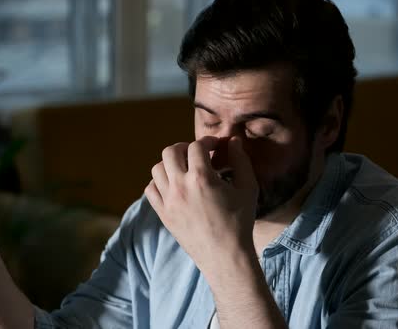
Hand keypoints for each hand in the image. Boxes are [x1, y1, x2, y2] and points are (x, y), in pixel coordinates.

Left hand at [145, 136, 258, 273]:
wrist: (225, 256)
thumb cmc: (240, 222)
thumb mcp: (248, 189)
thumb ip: (241, 161)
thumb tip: (234, 141)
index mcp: (202, 178)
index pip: (196, 146)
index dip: (207, 142)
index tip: (215, 147)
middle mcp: (180, 186)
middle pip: (170, 152)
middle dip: (184, 148)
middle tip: (197, 154)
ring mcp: (168, 201)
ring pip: (157, 169)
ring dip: (170, 164)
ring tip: (184, 169)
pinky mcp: (163, 214)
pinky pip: (150, 190)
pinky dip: (158, 183)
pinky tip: (173, 186)